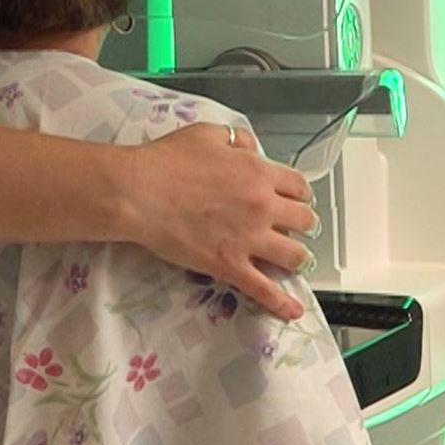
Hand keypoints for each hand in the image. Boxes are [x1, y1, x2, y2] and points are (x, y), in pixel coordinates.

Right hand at [128, 122, 316, 319]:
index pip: (298, 186)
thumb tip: (249, 148)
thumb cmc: (166, 161)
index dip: (299, 193)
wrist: (140, 192)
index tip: (295, 198)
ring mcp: (249, 239)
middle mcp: (262, 206)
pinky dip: (282, 303)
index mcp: (257, 172)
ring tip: (295, 260)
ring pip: (295, 256)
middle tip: (295, 227)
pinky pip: (265, 290)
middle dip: (303, 224)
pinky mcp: (230, 266)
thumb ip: (236, 140)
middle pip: (304, 220)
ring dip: (299, 258)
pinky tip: (292, 310)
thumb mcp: (206, 134)